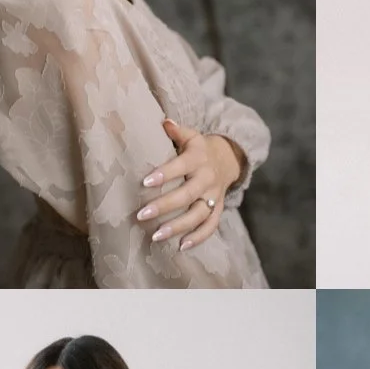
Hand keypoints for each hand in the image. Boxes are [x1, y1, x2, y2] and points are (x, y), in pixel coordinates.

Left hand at [138, 119, 240, 250]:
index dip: (164, 174)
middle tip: (142, 215)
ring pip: (198, 214)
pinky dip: (198, 238)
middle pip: (187, 195)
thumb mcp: (190, 136)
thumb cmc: (197, 149)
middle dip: (164, 206)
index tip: (145, 182)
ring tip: (156, 236)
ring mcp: (214, 196)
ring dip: (178, 227)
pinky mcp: (217, 209)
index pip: (181, 166)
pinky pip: (211, 226)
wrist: (227, 159)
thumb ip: (177, 131)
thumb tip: (164, 122)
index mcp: (198, 158)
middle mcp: (207, 178)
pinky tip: (181, 247)